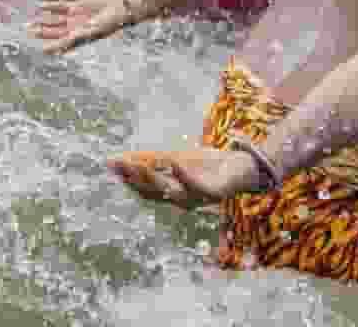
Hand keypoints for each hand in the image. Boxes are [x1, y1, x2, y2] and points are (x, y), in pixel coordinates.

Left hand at [27, 0, 129, 53]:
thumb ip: (81, 33)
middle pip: (53, 31)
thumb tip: (68, 39)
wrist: (119, 8)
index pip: (61, 43)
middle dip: (41, 32)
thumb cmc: (110, 22)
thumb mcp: (96, 29)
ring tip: (28, 23)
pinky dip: (50, 6)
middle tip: (27, 32)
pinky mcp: (75, 5)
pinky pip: (59, 6)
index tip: (40, 49)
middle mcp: (73, 28)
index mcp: (78, 37)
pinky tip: (39, 5)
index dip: (50, 47)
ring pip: (53, 19)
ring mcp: (73, 17)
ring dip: (42, 20)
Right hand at [109, 147, 261, 208]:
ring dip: (154, 178)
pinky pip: (198, 187)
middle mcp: (183, 200)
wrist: (245, 166)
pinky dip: (185, 176)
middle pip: (154, 193)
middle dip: (135, 178)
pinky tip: (174, 162)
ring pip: (171, 192)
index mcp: (172, 193)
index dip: (127, 178)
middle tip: (120, 163)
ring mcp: (200, 198)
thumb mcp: (175, 157)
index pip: (144, 190)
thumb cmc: (209, 164)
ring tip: (138, 163)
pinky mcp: (216, 192)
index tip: (112, 164)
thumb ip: (149, 159)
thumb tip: (115, 158)